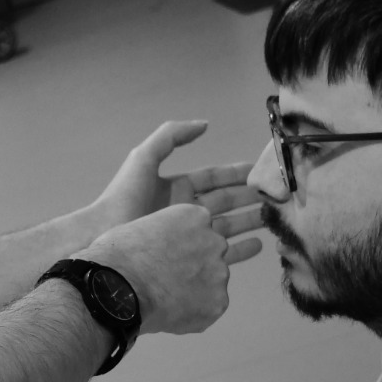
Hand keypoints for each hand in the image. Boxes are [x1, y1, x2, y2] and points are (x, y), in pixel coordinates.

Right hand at [86, 203, 241, 336]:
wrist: (117, 290)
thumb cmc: (118, 257)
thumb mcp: (141, 227)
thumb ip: (163, 236)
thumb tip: (162, 250)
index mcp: (196, 216)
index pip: (197, 230)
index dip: (179, 246)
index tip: (163, 257)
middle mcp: (215, 242)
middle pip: (209, 255)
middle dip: (192, 267)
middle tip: (165, 280)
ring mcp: (219, 274)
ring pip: (210, 283)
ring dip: (192, 291)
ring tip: (163, 299)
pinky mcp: (218, 303)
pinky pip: (208, 309)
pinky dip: (192, 314)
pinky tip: (168, 313)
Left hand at [93, 121, 266, 249]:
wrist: (104, 237)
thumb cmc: (123, 197)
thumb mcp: (145, 157)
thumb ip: (171, 135)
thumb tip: (205, 124)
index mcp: (177, 188)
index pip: (214, 178)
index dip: (237, 174)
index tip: (261, 171)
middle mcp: (185, 210)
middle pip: (226, 202)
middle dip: (250, 198)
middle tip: (277, 196)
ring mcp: (186, 235)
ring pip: (227, 226)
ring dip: (250, 221)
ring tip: (274, 218)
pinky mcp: (186, 257)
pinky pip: (218, 253)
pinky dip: (239, 249)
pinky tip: (259, 244)